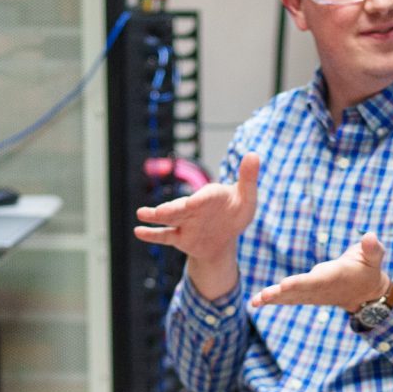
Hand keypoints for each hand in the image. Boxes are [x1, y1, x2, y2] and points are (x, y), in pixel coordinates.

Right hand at [135, 151, 258, 298]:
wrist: (224, 237)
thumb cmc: (235, 213)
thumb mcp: (247, 198)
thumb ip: (248, 178)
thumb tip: (254, 154)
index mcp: (210, 196)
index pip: (205, 198)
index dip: (199, 201)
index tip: (192, 204)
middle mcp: (193, 207)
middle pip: (181, 208)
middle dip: (171, 210)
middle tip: (161, 212)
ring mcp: (184, 222)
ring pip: (170, 220)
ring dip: (156, 217)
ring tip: (142, 214)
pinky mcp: (180, 237)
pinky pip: (164, 236)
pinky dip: (152, 235)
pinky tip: (138, 231)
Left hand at [249, 231, 392, 313]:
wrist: (365, 294)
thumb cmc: (369, 270)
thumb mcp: (374, 258)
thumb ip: (373, 249)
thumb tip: (371, 237)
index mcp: (334, 278)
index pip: (315, 281)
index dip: (300, 283)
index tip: (285, 285)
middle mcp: (320, 289)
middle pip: (297, 292)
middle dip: (280, 294)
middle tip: (264, 296)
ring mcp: (312, 294)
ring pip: (290, 297)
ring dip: (272, 298)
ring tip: (255, 301)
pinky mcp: (306, 294)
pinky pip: (288, 298)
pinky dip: (273, 299)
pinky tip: (255, 301)